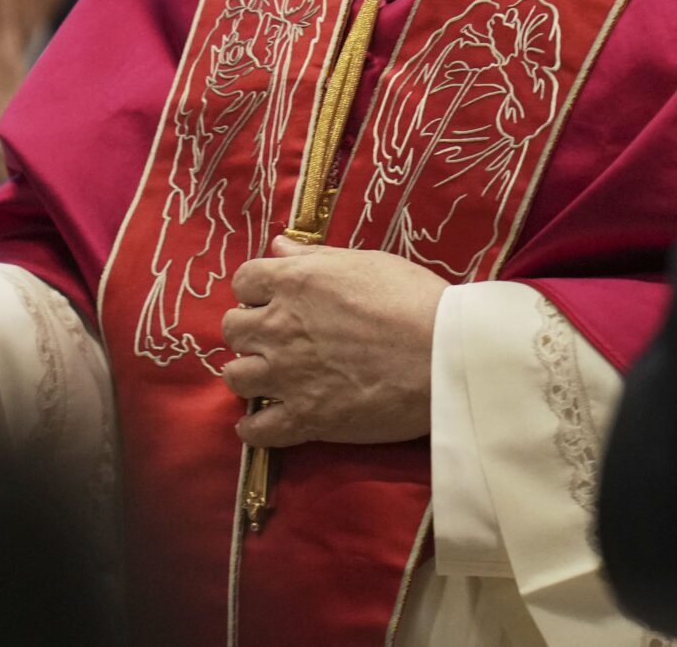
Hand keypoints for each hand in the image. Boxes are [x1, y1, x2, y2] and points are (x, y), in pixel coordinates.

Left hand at [219, 238, 446, 446]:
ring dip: (248, 375)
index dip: (257, 290)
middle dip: (250, 331)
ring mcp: (287, 375)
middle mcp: (279, 326)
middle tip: (274, 339)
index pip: (244, 280)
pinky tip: (265, 422)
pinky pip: (257, 429)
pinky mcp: (304, 418)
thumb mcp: (365, 261)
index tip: (273, 299)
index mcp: (294, 283)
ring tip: (269, 378)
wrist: (444, 354)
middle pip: (233, 328)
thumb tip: (277, 247)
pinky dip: (255, 428)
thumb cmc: (412, 299)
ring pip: (235, 376)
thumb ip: (314, 257)